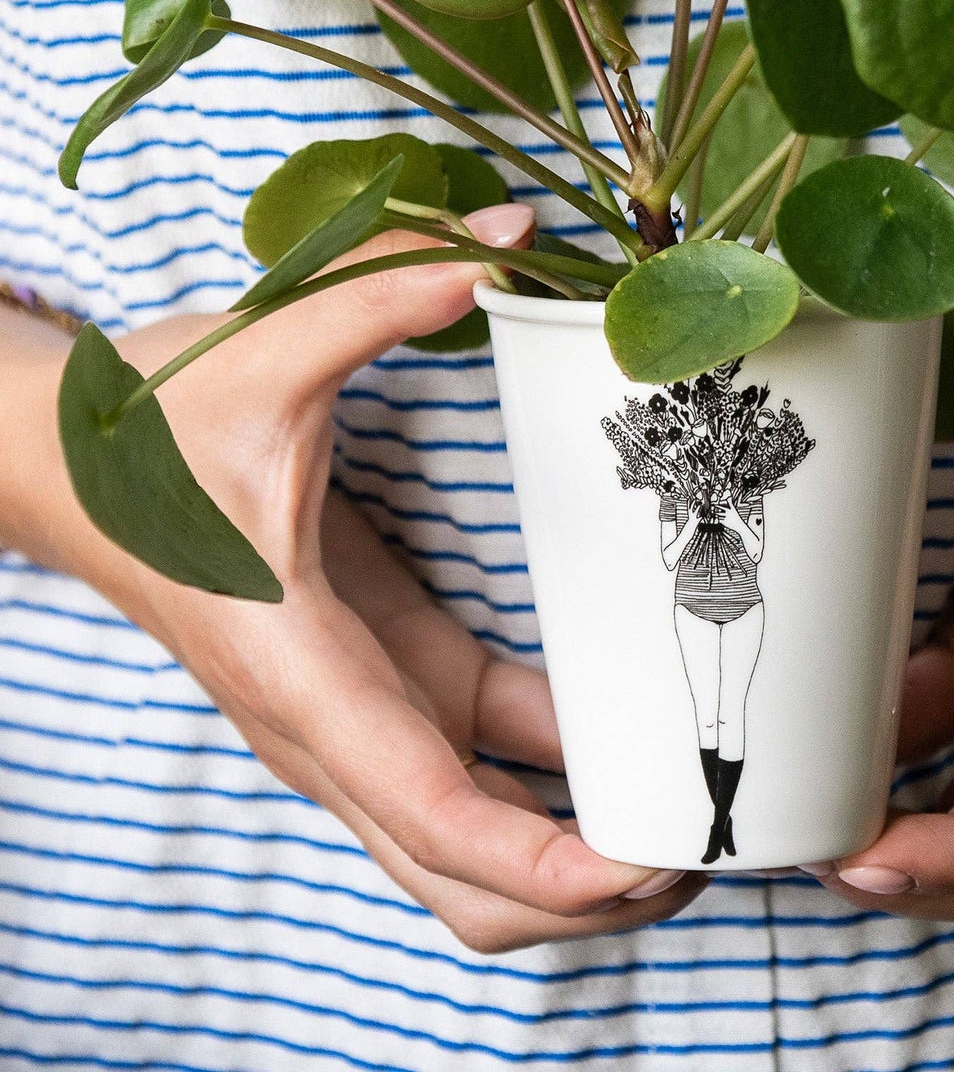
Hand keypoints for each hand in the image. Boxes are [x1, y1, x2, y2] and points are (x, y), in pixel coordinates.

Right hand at [4, 207, 700, 951]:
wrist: (72, 466)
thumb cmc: (148, 431)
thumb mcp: (262, 348)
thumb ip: (381, 285)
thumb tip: (504, 238)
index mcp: (303, 669)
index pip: (427, 807)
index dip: (540, 859)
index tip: (643, 867)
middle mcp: (335, 723)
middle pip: (461, 875)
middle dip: (580, 892)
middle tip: (704, 854)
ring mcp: (364, 711)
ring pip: (473, 840)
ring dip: (576, 850)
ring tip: (693, 814)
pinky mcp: (385, 679)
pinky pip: (482, 759)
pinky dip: (557, 774)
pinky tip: (638, 736)